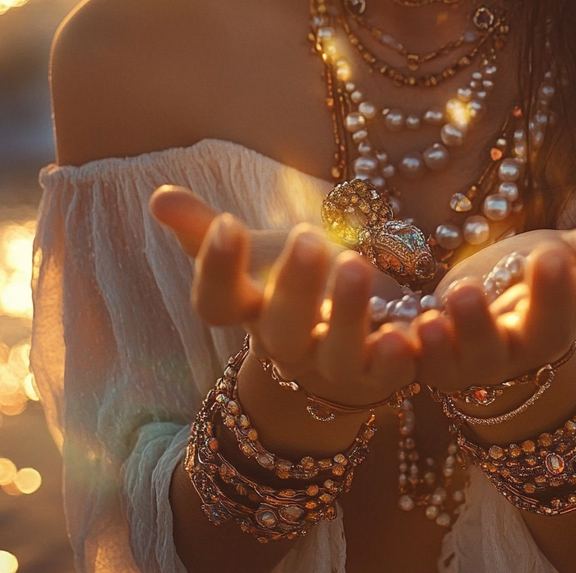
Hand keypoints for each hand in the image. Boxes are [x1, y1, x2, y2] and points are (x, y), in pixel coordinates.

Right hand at [149, 185, 416, 409]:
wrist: (341, 359)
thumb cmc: (294, 292)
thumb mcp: (259, 257)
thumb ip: (210, 231)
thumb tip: (159, 196)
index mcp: (253, 313)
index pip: (217, 304)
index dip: (216, 270)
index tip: (229, 224)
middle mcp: (289, 347)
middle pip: (281, 328)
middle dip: (293, 285)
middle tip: (307, 237)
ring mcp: (335, 369)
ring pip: (339, 354)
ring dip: (349, 313)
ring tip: (357, 263)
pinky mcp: (383, 379)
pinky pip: (393, 373)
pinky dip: (403, 354)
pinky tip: (417, 326)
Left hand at [414, 211, 575, 393]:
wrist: (463, 331)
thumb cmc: (515, 282)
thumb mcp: (552, 255)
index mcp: (565, 307)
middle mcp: (528, 343)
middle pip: (548, 332)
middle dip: (550, 297)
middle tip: (550, 256)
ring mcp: (480, 362)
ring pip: (481, 356)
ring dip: (471, 328)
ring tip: (461, 292)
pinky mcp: (430, 367)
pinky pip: (423, 366)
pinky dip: (414, 351)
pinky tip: (410, 328)